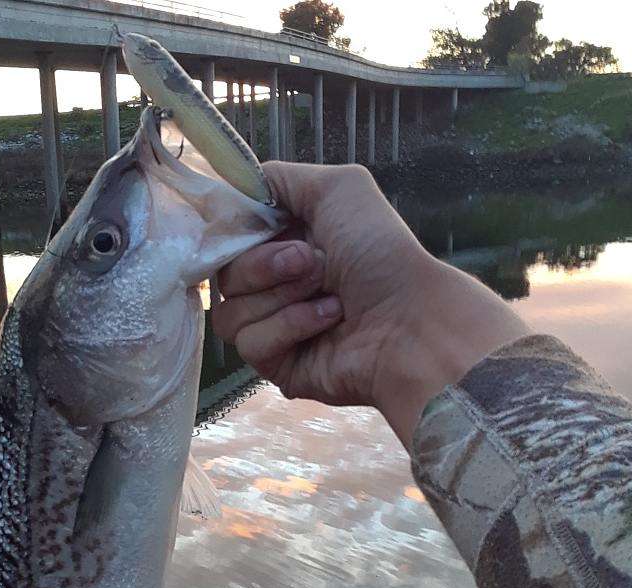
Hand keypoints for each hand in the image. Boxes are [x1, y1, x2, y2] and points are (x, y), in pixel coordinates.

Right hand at [212, 162, 527, 448]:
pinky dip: (290, 326)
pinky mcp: (275, 365)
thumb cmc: (380, 252)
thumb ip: (278, 179)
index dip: (235, 233)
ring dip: (281, 297)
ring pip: (229, 313)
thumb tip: (234, 188)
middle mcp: (273, 286)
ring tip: (329, 296)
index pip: (227, 239)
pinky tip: (328, 321)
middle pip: (223, 277)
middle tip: (313, 262)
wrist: (408, 319)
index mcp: (283, 243)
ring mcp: (272, 328)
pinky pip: (250, 343)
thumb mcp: (338, 188)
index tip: (256, 228)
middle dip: (265, 264)